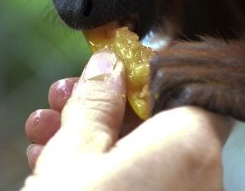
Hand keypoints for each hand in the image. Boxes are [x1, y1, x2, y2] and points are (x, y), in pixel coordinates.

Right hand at [23, 49, 232, 190]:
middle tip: (61, 97)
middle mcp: (202, 179)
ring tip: (42, 128)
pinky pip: (142, 186)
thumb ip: (95, 101)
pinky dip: (104, 172)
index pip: (194, 90)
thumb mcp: (73, 151)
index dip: (152, 74)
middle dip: (104, 105)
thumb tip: (107, 66)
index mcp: (190, 148)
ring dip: (92, 138)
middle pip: (160, 123)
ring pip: (145, 158)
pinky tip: (49, 164)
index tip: (112, 69)